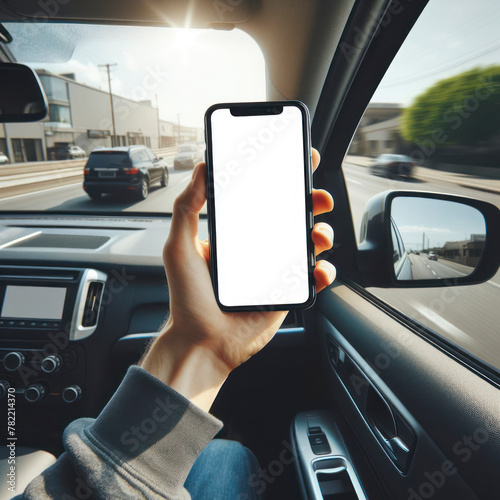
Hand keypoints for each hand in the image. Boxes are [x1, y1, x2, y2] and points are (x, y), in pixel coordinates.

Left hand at [140, 148, 334, 410]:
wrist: (202, 343)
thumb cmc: (187, 300)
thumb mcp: (180, 248)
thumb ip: (187, 208)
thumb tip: (201, 169)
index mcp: (236, 234)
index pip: (262, 199)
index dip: (281, 180)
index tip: (296, 162)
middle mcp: (258, 249)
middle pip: (293, 217)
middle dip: (311, 202)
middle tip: (316, 197)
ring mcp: (275, 270)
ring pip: (309, 243)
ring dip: (322, 232)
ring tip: (318, 235)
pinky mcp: (287, 293)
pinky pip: (314, 278)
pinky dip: (324, 271)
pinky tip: (317, 269)